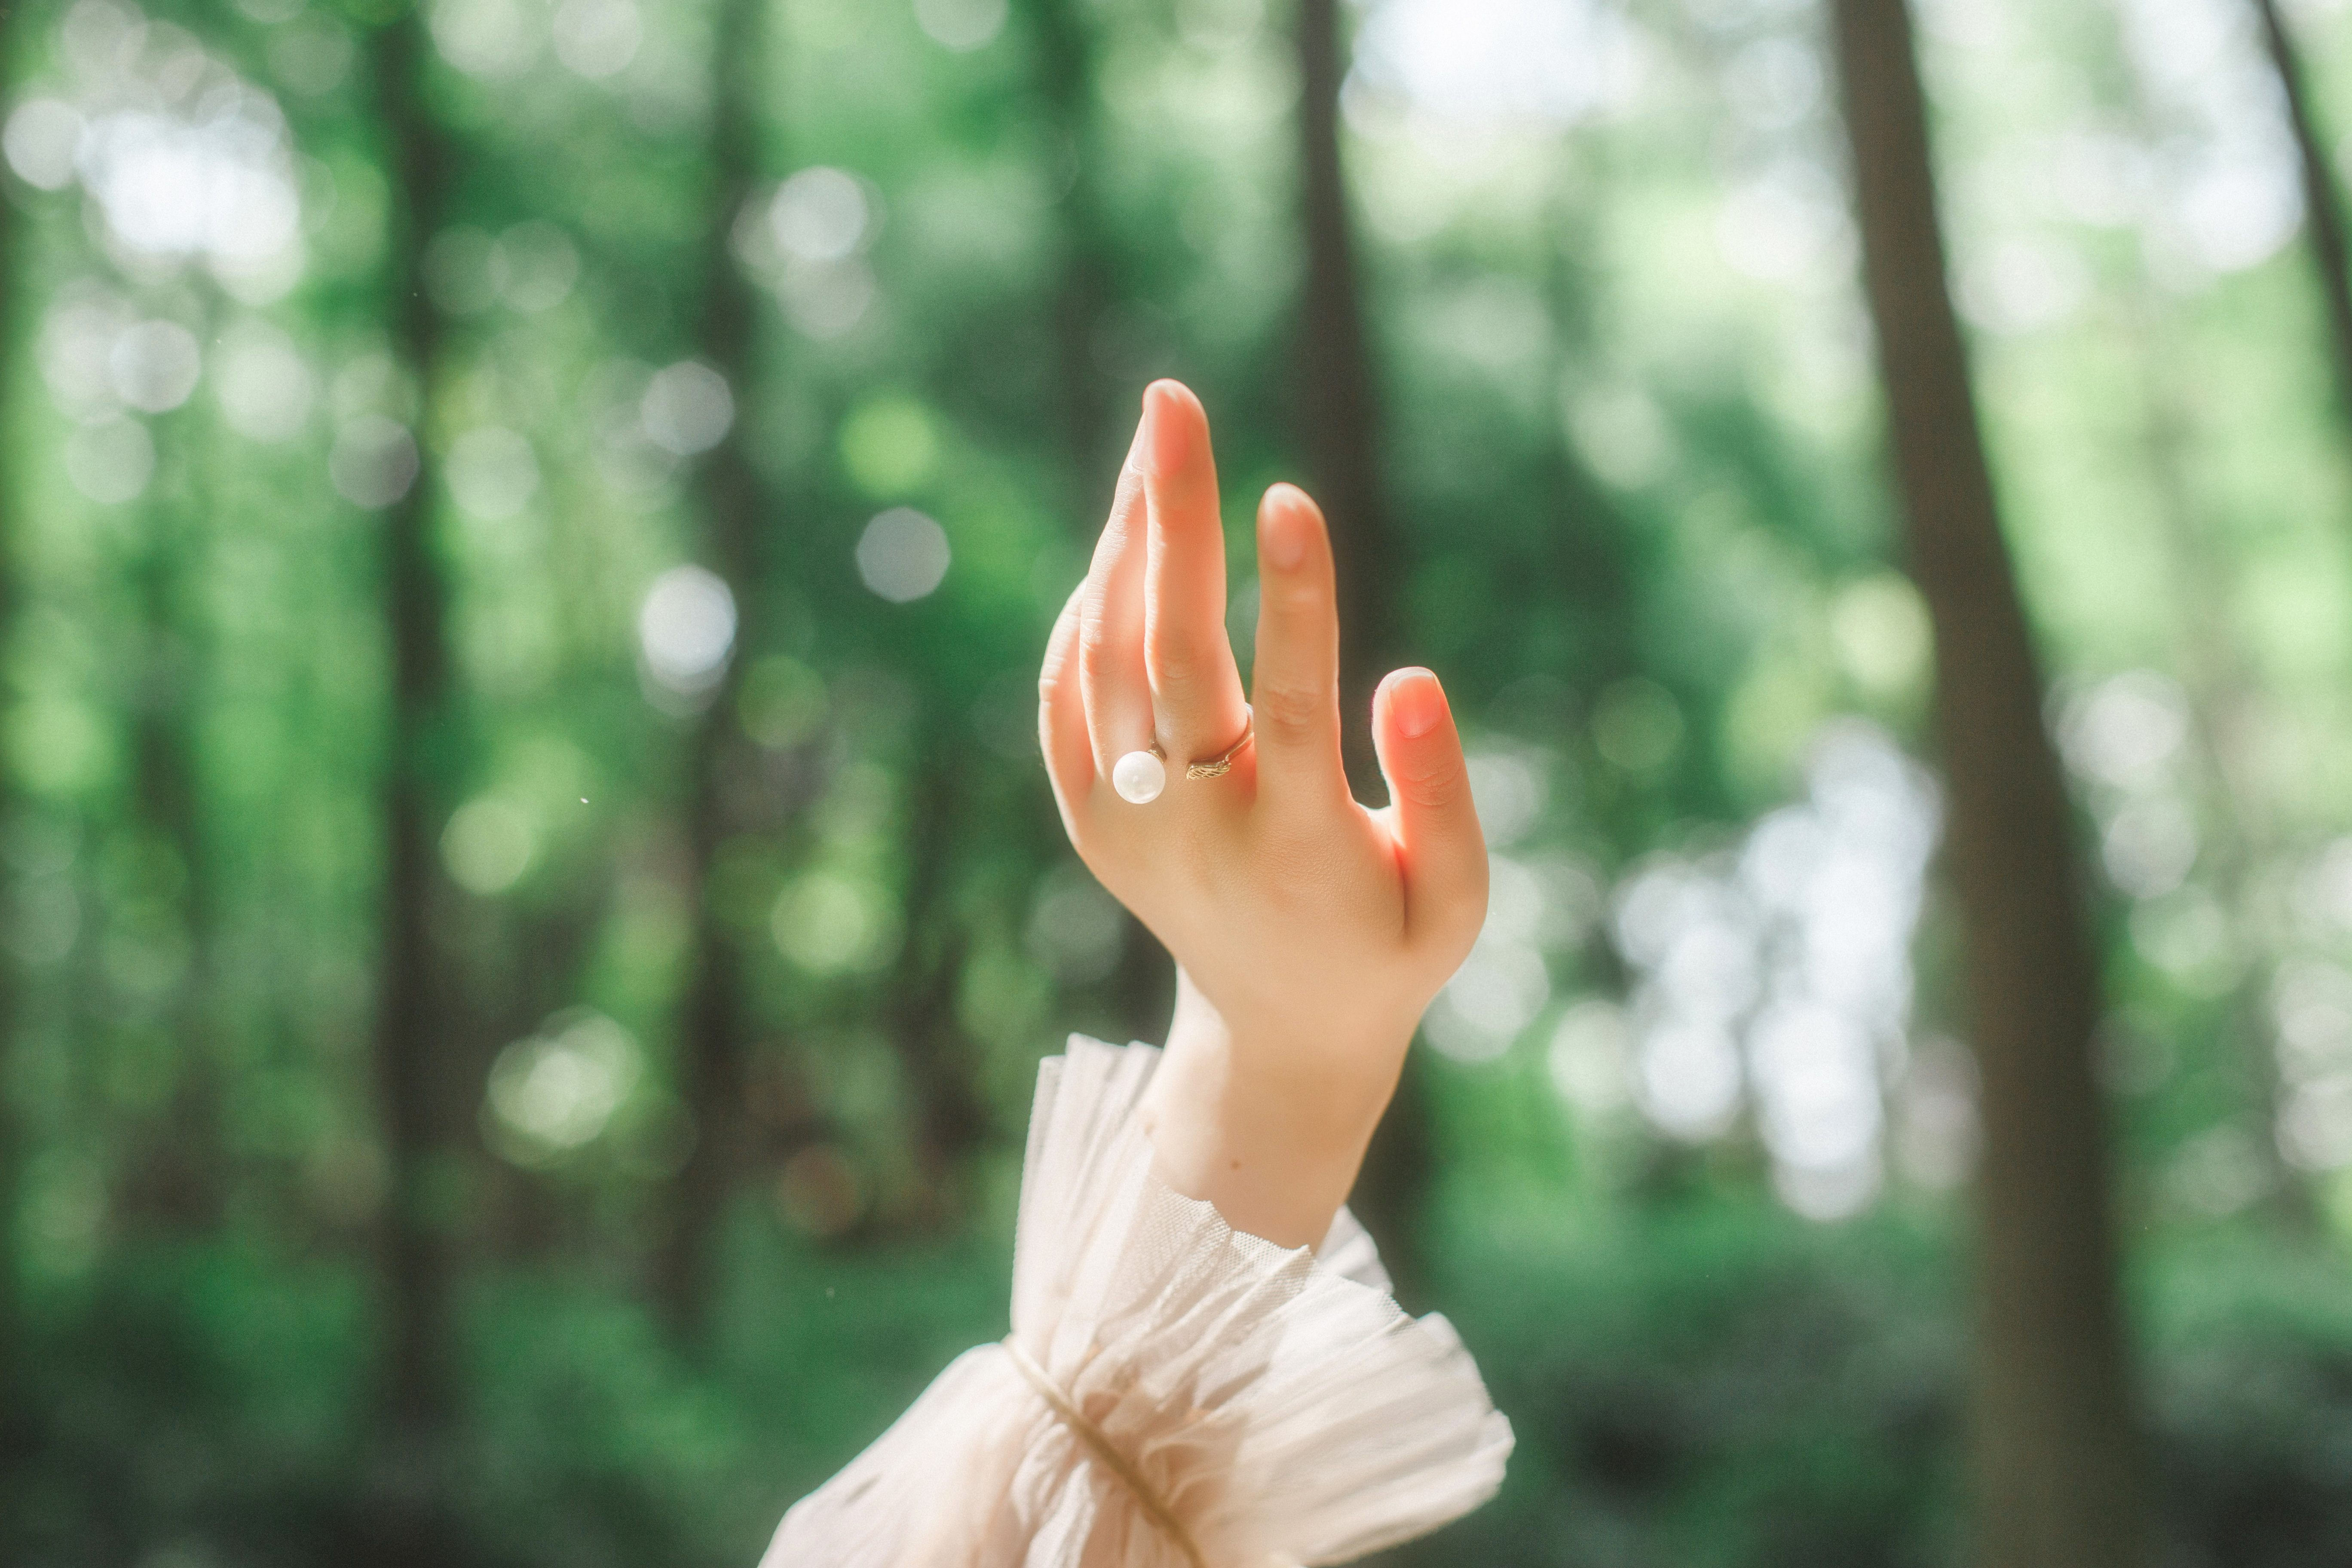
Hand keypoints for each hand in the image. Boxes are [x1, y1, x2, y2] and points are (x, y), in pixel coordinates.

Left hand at [1037, 380, 1487, 1247]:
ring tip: (1155, 440)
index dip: (1291, 600)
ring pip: (1107, 659)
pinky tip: (1124, 543)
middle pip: (1170, 654)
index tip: (1286, 497)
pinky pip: (1067, 696)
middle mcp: (1194, 831)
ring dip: (1127, 542)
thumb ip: (1442, 795)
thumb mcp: (1455, 901)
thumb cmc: (1389, 947)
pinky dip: (1087, 613)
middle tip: (1171, 403)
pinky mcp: (1088, 823)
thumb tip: (1409, 678)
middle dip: (1171, 517)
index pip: (1286, 702)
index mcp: (1296, 845)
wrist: (1277, 1033)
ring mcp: (1126, 827)